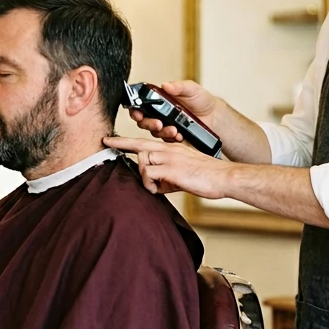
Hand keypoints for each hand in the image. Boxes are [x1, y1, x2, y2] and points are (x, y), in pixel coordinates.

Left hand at [104, 135, 234, 197]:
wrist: (223, 177)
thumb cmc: (206, 176)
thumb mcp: (182, 174)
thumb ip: (166, 177)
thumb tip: (153, 186)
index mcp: (172, 148)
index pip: (145, 141)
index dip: (127, 141)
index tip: (111, 139)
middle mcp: (169, 149)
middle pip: (138, 144)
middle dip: (120, 143)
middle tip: (105, 141)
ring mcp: (169, 157)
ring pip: (142, 161)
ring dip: (144, 177)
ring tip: (155, 186)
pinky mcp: (171, 168)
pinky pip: (148, 173)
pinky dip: (150, 184)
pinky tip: (159, 189)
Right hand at [128, 80, 218, 143]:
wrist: (215, 117)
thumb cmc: (202, 101)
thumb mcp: (192, 89)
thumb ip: (179, 86)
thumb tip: (166, 85)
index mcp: (159, 101)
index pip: (140, 105)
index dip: (135, 110)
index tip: (139, 113)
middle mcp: (159, 114)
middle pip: (143, 121)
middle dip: (148, 123)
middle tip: (158, 123)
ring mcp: (165, 126)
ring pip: (154, 133)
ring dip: (161, 132)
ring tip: (173, 130)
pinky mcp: (172, 138)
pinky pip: (166, 141)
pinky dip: (171, 139)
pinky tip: (179, 135)